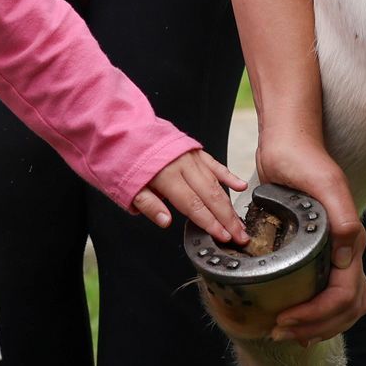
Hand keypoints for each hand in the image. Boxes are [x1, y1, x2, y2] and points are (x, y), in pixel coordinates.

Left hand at [132, 150, 248, 244]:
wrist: (123, 128)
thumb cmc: (124, 160)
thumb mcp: (126, 187)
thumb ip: (148, 205)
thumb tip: (166, 222)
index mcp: (166, 176)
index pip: (193, 204)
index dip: (210, 222)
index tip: (224, 236)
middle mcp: (182, 165)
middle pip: (210, 195)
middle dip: (227, 218)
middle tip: (241, 236)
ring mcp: (191, 156)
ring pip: (215, 183)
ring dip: (229, 204)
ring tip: (239, 222)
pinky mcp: (194, 151)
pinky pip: (214, 164)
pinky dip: (228, 176)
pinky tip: (240, 186)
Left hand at [255, 127, 365, 345]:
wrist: (289, 143)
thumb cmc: (303, 160)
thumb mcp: (324, 183)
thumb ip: (342, 217)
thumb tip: (348, 256)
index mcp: (350, 240)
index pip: (345, 295)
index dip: (318, 314)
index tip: (284, 319)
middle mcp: (347, 249)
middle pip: (348, 308)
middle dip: (317, 326)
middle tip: (281, 331)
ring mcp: (335, 251)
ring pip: (344, 305)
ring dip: (320, 325)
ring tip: (289, 331)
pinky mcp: (320, 250)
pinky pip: (330, 291)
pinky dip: (318, 312)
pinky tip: (296, 316)